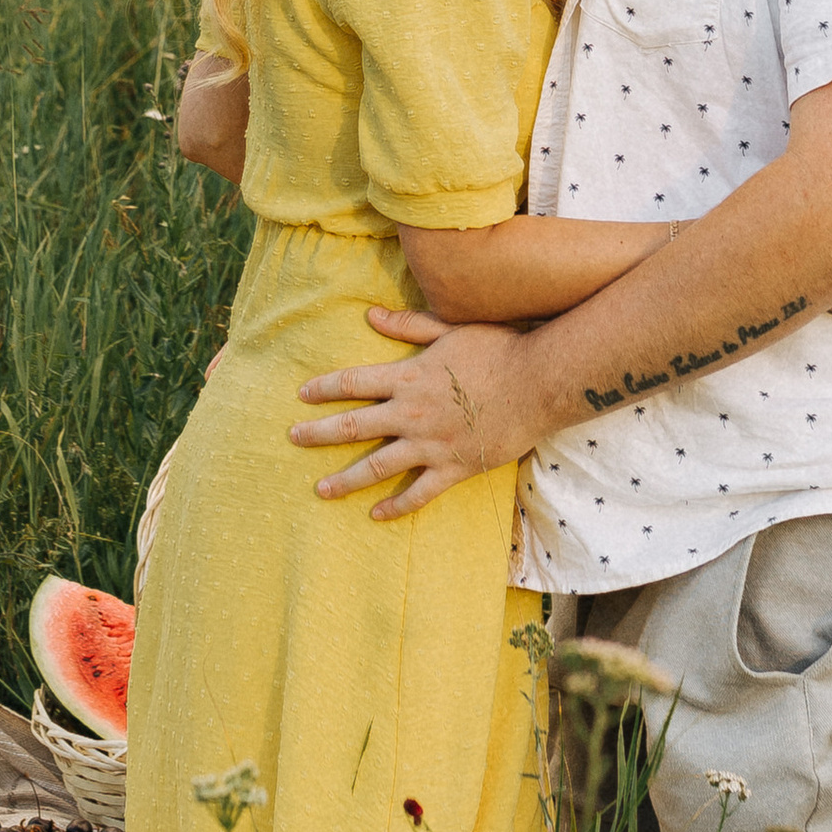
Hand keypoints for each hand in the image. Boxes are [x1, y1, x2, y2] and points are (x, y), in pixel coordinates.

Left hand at [287, 311, 545, 518]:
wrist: (538, 383)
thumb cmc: (497, 349)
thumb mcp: (450, 329)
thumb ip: (408, 326)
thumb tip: (369, 316)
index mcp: (409, 377)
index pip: (353, 383)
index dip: (324, 388)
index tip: (301, 395)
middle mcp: (413, 413)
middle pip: (355, 427)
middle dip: (319, 433)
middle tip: (292, 438)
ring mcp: (433, 444)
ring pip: (379, 466)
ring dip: (346, 479)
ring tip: (320, 488)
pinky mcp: (455, 467)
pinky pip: (419, 493)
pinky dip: (397, 506)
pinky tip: (376, 515)